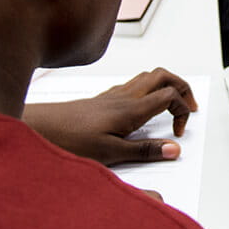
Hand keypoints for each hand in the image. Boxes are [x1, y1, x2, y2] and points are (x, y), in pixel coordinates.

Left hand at [22, 68, 197, 165]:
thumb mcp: (110, 153)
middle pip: (164, 75)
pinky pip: (134, 83)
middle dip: (183, 87)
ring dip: (166, 86)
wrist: (38, 128)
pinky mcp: (103, 98)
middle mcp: (124, 96)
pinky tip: (143, 108)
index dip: (182, 110)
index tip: (177, 132)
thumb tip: (173, 149)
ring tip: (173, 104)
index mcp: (131, 109)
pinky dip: (149, 90)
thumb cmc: (69, 140)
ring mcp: (113, 94)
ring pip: (149, 76)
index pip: (170, 95)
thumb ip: (144, 151)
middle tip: (189, 107)